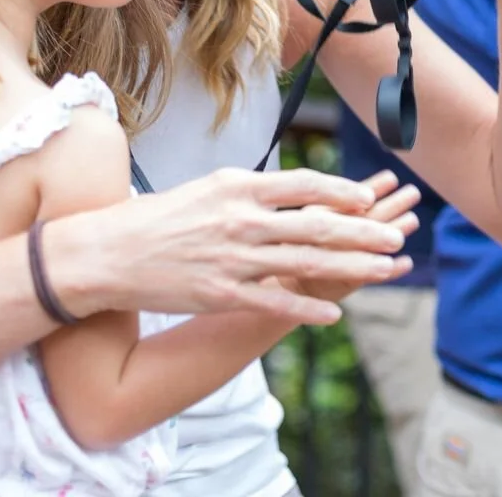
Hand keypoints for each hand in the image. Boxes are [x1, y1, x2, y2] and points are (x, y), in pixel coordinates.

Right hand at [44, 167, 421, 324]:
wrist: (104, 254)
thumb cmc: (158, 218)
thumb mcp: (208, 188)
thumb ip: (252, 190)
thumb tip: (292, 188)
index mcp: (238, 187)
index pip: (305, 185)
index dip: (343, 193)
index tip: (371, 200)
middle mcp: (241, 220)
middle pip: (317, 226)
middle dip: (364, 234)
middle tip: (397, 238)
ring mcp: (233, 259)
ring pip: (306, 265)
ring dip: (353, 269)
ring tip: (385, 272)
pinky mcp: (221, 295)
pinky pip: (275, 303)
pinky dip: (308, 309)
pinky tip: (335, 316)